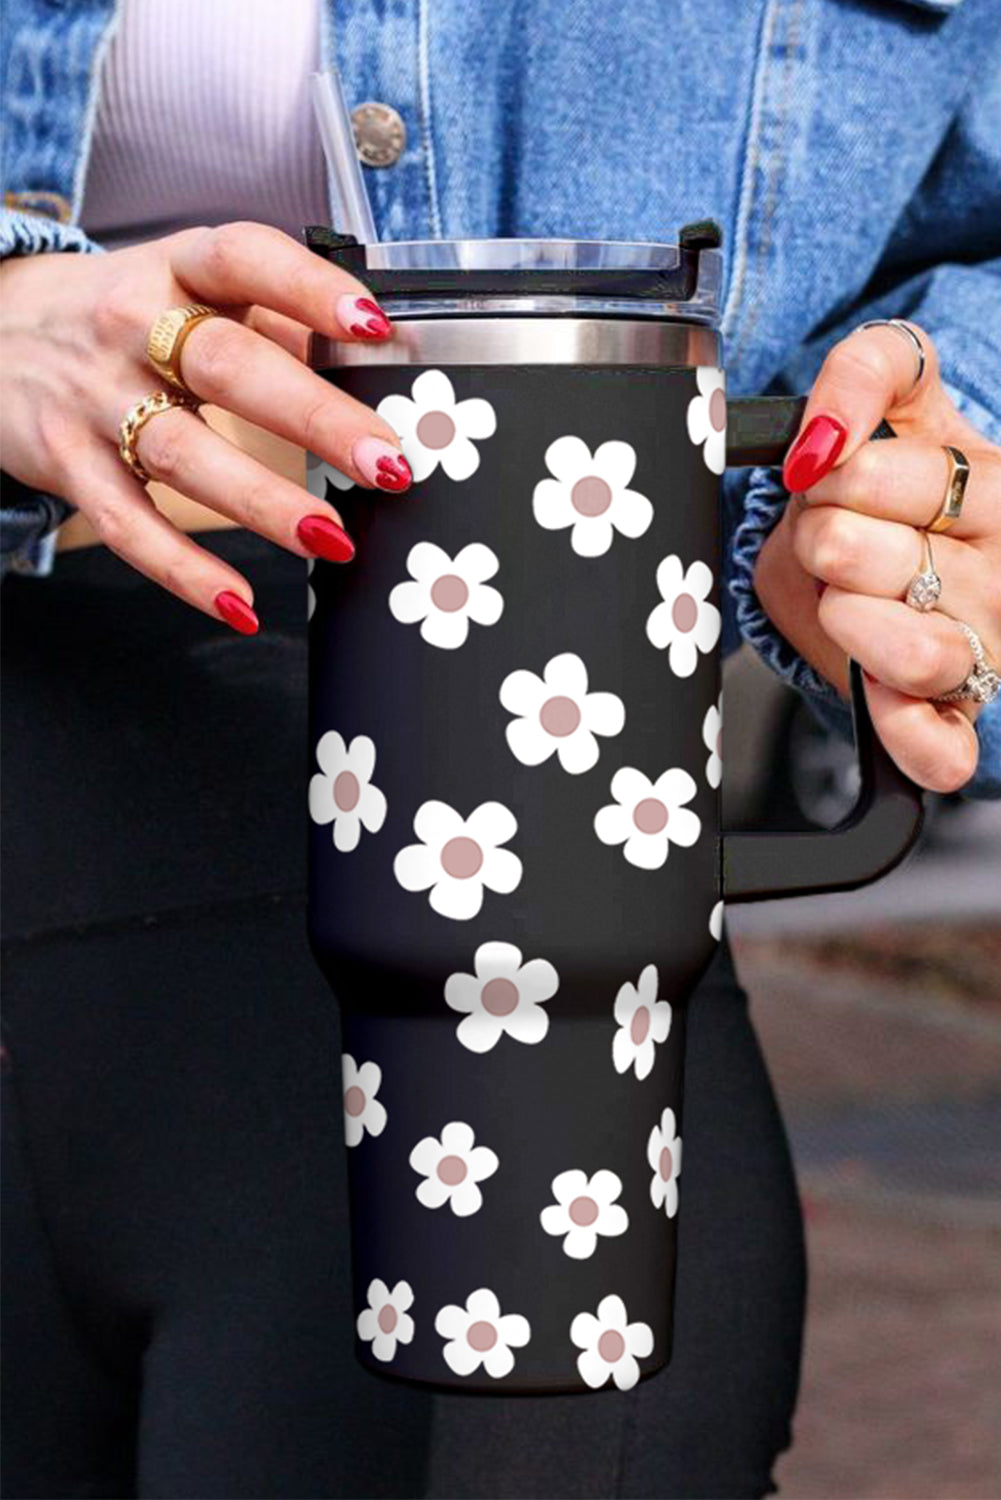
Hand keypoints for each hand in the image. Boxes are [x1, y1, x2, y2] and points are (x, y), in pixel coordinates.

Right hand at [0, 222, 410, 631]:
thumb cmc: (123, 317)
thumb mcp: (185, 287)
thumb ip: (271, 318)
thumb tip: (369, 359)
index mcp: (176, 267)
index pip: (245, 259)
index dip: (310, 289)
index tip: (374, 326)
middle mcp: (131, 326)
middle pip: (229, 368)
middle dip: (314, 418)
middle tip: (386, 462)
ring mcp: (95, 398)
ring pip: (183, 453)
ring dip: (263, 501)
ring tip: (331, 538)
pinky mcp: (69, 462)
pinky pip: (129, 524)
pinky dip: (184, 571)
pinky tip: (240, 604)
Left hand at [753, 322, 1000, 791]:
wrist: (899, 567)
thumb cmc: (903, 490)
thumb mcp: (900, 399)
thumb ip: (867, 374)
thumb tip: (823, 439)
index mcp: (999, 490)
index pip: (891, 474)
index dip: (832, 476)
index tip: (831, 478)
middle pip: (858, 555)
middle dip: (820, 542)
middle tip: (837, 544)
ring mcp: (988, 653)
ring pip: (912, 652)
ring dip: (843, 620)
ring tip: (849, 603)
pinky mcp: (960, 724)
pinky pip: (936, 749)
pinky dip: (899, 727)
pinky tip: (879, 691)